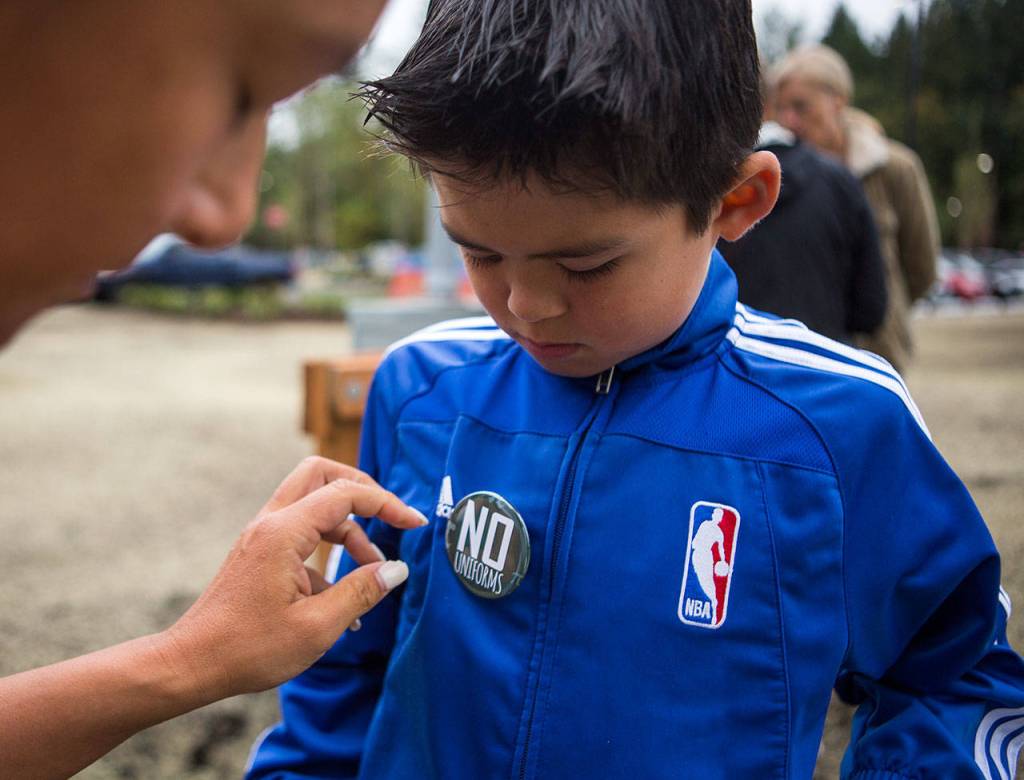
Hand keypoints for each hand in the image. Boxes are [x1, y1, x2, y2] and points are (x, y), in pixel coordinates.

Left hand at [162, 456, 426, 698]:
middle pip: (322, 474)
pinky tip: (342, 597)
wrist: (191, 663)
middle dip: (362, 490)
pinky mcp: (261, 553)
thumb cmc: (248, 649)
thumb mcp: (317, 627)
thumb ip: (361, 592)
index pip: (346, 494)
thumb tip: (397, 570)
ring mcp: (263, 536)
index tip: (415, 523)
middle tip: (389, 517)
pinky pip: (302, 534)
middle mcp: (270, 523)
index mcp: (284, 533)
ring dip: (348, 528)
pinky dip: (329, 552)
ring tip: (371, 571)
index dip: (387, 504)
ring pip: (314, 504)